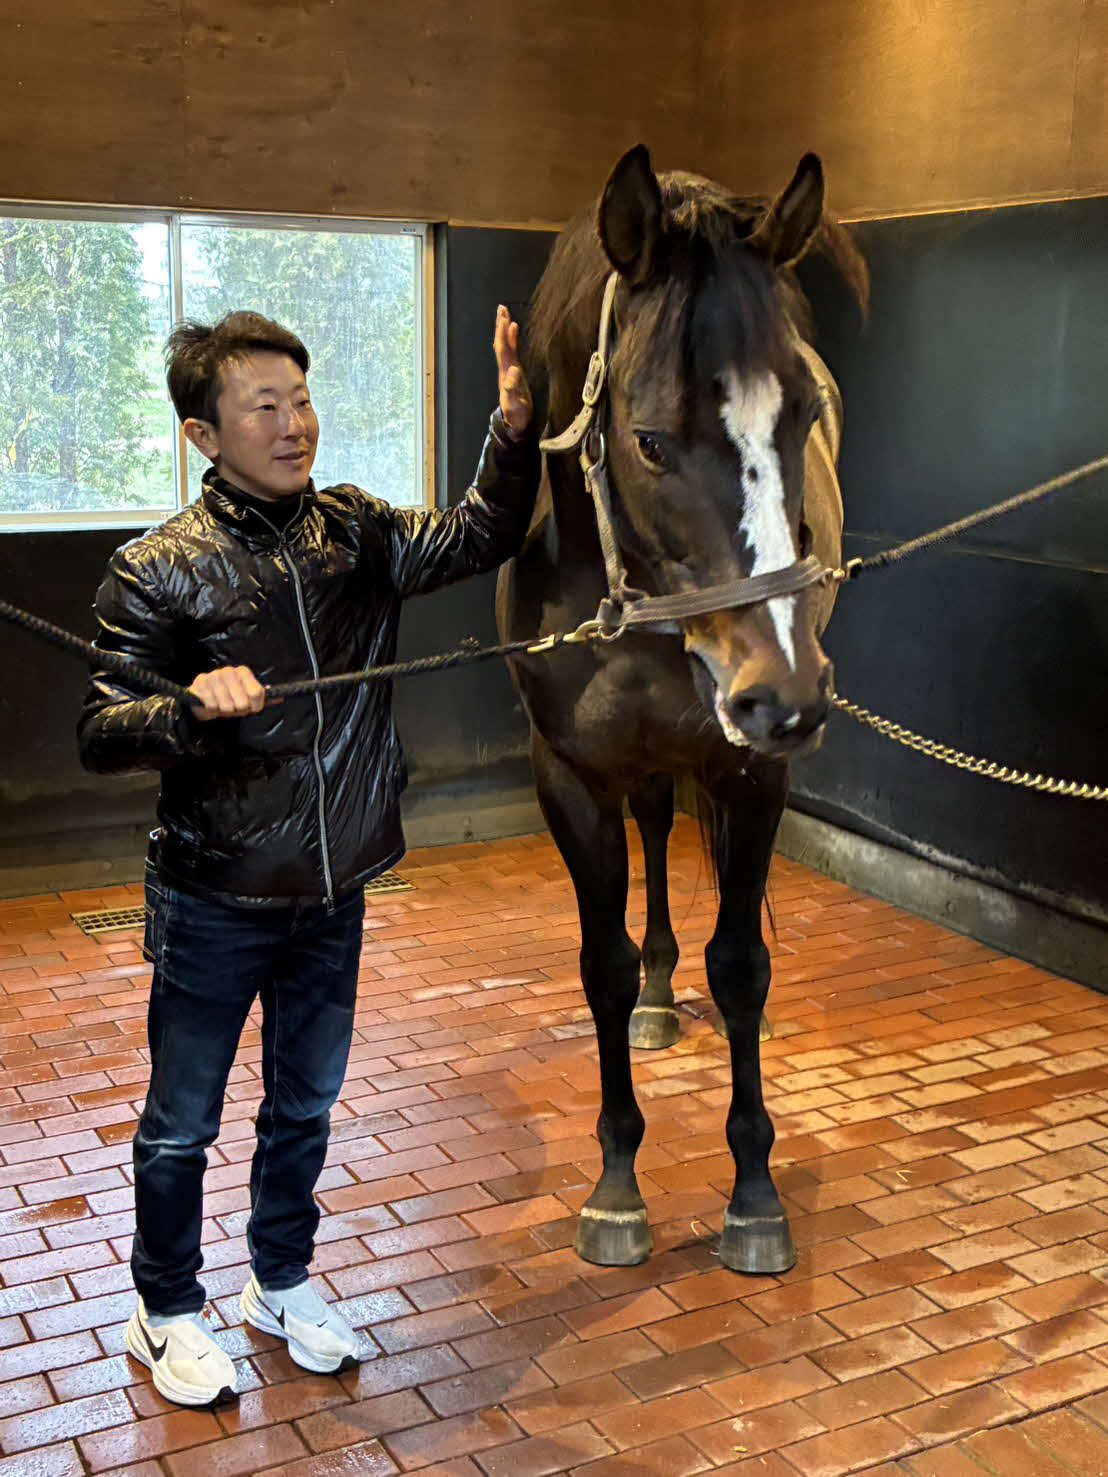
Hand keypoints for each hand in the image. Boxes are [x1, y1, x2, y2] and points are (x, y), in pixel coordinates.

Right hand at [187, 665, 266, 720]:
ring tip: (221, 704)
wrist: (203, 700)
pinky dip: (212, 709)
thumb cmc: (228, 699)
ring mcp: (214, 676)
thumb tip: (281, 698)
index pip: (257, 693)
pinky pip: (212, 705)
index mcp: (243, 672)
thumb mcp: (247, 699)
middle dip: (238, 709)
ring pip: (227, 705)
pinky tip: (211, 703)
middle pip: (243, 702)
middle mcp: (229, 671)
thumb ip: (263, 699)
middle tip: (232, 706)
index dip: (255, 706)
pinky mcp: (200, 683)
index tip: (251, 707)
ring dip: (224, 710)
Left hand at [494, 305, 532, 438]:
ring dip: (504, 329)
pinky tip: (514, 328)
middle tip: (501, 309)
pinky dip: (512, 338)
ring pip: (505, 344)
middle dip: (501, 326)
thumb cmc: (516, 414)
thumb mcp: (515, 403)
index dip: (503, 334)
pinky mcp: (515, 370)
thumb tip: (513, 372)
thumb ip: (513, 388)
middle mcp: (505, 367)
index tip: (504, 319)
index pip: (503, 349)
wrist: (516, 421)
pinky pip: (512, 350)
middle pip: (501, 343)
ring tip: (505, 313)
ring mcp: (509, 368)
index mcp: (506, 372)